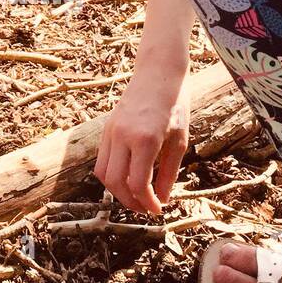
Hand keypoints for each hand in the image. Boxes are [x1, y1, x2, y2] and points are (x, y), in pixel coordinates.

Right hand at [93, 68, 190, 214]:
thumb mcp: (179, 141)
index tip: (158, 210)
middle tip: (146, 209)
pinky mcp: (106, 129)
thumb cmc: (175, 104)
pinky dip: (111, 175)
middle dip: (130, 202)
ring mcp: (110, 132)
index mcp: (145, 139)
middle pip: (116, 183)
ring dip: (117, 191)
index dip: (148, 203)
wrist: (159, 72)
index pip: (138, 183)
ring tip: (135, 197)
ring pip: (103, 174)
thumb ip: (168, 173)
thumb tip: (161, 199)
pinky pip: (102, 160)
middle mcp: (122, 136)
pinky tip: (127, 178)